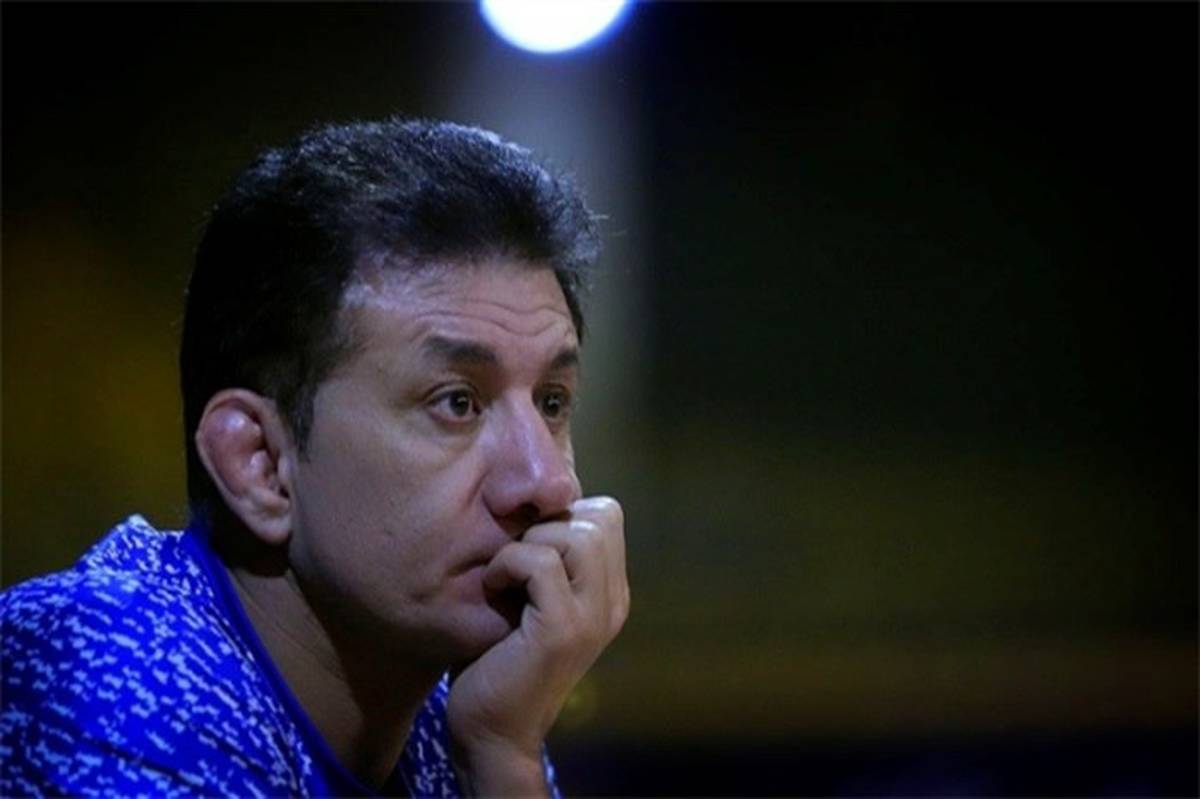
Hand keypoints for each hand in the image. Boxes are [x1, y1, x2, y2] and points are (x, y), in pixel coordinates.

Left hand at [446, 496, 628, 795]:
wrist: (490, 731)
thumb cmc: (497, 657)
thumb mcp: (531, 597)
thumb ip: (546, 557)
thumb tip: (535, 503)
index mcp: (609, 593)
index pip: (606, 514)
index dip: (562, 515)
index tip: (526, 547)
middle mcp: (612, 602)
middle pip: (601, 514)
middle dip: (548, 524)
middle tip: (515, 561)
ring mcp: (593, 617)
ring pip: (576, 532)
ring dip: (526, 544)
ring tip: (503, 577)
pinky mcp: (563, 630)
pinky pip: (539, 562)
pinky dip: (506, 564)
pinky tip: (491, 590)